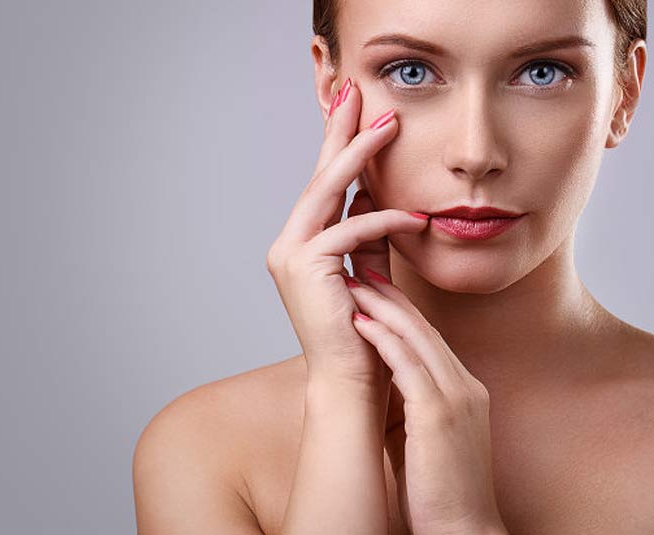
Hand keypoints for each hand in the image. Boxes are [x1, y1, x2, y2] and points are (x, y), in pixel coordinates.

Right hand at [266, 77, 428, 396]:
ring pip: (326, 192)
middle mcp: (288, 245)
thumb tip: (377, 195)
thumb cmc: (362, 329)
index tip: (354, 111)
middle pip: (318, 178)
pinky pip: (350, 230)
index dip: (338, 147)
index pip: (323, 187)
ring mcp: (290, 255)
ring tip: (388, 123)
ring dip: (359, 156)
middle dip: (339, 132)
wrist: (350, 380)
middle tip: (356, 91)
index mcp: (302, 245)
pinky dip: (383, 220)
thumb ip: (369, 234)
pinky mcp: (305, 267)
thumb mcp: (369, 270)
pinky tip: (414, 218)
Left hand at [344, 269, 507, 534]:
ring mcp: (455, 397)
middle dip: (390, 297)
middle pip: (423, 327)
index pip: (429, 338)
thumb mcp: (429, 434)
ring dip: (382, 307)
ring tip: (354, 284)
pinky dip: (384, 340)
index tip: (375, 291)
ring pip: (416, 337)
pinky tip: (361, 322)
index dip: (401, 310)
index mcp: (463, 389)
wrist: (463, 529)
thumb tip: (385, 383)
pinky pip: (408, 365)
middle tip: (362, 271)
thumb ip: (414, 403)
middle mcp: (464, 385)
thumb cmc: (439, 487)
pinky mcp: (439, 415)